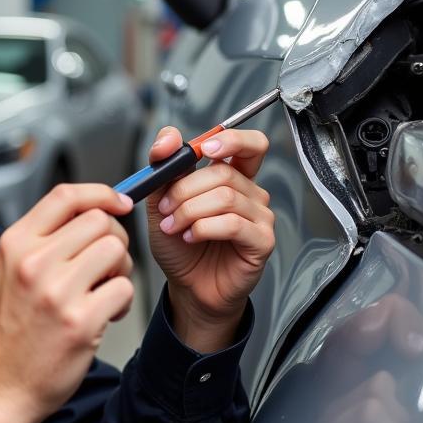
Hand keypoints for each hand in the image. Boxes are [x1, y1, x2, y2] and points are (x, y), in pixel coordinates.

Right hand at [0, 184, 133, 422]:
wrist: (1, 385)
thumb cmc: (11, 332)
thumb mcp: (11, 271)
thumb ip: (43, 240)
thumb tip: (91, 211)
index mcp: (15, 243)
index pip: (66, 195)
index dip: (101, 193)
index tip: (118, 202)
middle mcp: (33, 262)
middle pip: (99, 222)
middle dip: (114, 241)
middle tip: (106, 266)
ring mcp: (56, 291)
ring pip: (116, 251)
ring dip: (121, 271)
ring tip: (103, 292)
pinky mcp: (80, 320)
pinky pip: (124, 288)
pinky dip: (122, 302)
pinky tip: (104, 315)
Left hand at [147, 126, 273, 351]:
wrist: (187, 286)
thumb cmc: (180, 245)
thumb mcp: (161, 201)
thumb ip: (163, 167)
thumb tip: (169, 136)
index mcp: (232, 177)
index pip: (248, 144)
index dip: (230, 139)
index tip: (202, 149)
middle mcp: (250, 193)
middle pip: (223, 173)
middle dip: (185, 190)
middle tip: (166, 209)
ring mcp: (259, 217)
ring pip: (225, 197)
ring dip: (190, 211)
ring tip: (174, 227)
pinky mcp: (261, 241)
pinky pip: (232, 224)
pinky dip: (203, 229)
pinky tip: (191, 238)